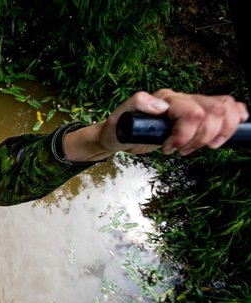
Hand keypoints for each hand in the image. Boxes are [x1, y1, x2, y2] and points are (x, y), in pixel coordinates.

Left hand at [100, 89, 248, 155]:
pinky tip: (232, 130)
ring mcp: (193, 105)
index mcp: (166, 98)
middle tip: (183, 150)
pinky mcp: (200, 115)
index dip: (185, 135)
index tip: (169, 148)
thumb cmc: (121, 127)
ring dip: (218, 133)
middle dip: (202, 137)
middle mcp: (182, 99)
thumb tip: (161, 105)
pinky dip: (235, 117)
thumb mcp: (119, 117)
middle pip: (214, 111)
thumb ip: (136, 103)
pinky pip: (227, 107)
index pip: (192, 112)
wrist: (121, 134)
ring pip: (224, 108)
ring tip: (199, 147)